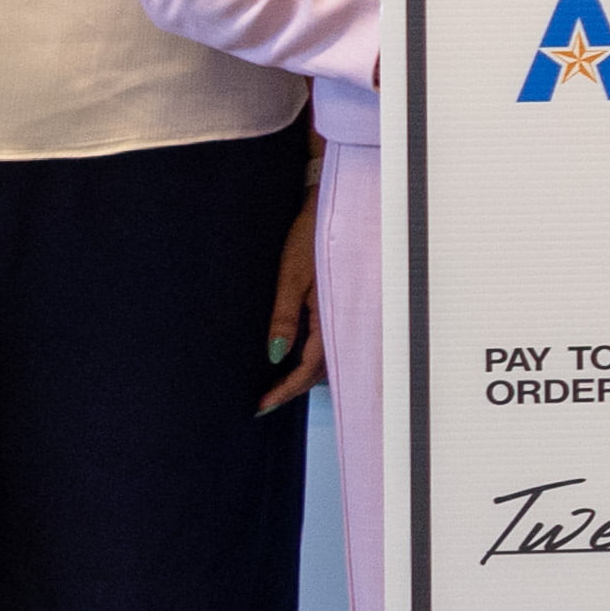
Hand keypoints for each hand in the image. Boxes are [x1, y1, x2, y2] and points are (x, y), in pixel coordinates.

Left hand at [263, 199, 325, 417]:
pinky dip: (316, 357)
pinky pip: (332, 340)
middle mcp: (344, 318)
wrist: (334, 205)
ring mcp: (347, 312)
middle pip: (322, 369)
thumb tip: (274, 356)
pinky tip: (298, 357)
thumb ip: (284, 317)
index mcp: (331, 314)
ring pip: (329, 357)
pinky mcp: (344, 304)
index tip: (263, 405)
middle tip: (266, 401)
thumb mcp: (291, 275)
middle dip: (294, 388)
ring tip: (279, 385)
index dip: (286, 389)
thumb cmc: (311, 236)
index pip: (309, 367)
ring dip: (306, 375)